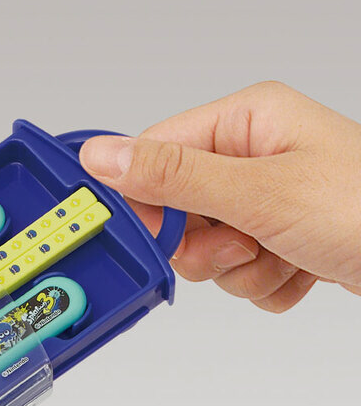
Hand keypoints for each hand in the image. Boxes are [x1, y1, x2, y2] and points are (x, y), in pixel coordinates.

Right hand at [79, 81, 360, 311]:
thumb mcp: (260, 192)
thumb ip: (174, 177)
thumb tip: (103, 156)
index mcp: (246, 123)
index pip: (156, 155)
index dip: (146, 202)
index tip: (154, 235)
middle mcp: (254, 158)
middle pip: (178, 212)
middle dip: (206, 246)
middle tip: (243, 242)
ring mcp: (267, 202)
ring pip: (208, 252)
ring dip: (241, 269)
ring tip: (284, 255)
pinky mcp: (280, 240)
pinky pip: (240, 274)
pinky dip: (265, 283)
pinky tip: (301, 269)